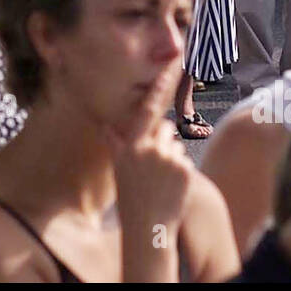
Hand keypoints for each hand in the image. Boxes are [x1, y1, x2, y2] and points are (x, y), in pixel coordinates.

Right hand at [105, 62, 192, 229]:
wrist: (149, 226)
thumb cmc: (130, 195)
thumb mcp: (118, 166)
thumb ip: (115, 142)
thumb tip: (105, 124)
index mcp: (131, 144)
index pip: (147, 108)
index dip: (160, 85)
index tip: (173, 64)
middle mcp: (150, 148)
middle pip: (164, 128)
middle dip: (161, 139)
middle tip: (152, 164)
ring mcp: (169, 159)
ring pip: (175, 144)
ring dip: (170, 155)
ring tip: (159, 178)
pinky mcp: (185, 170)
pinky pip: (184, 159)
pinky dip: (179, 169)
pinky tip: (170, 185)